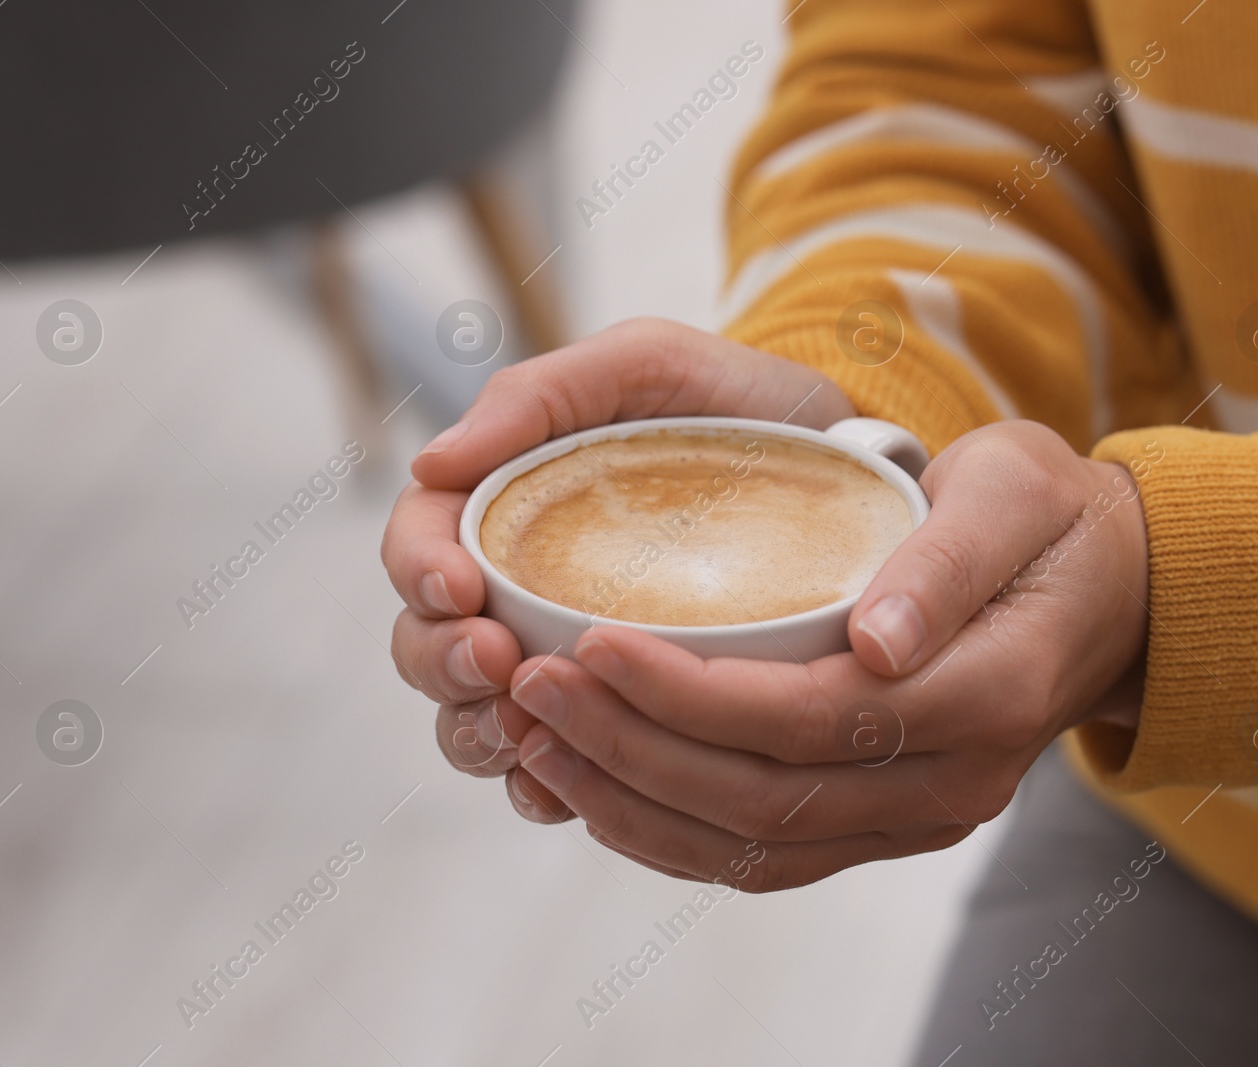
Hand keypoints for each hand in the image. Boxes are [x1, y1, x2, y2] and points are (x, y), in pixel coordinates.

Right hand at [380, 318, 853, 821]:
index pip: (418, 545)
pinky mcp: (617, 713)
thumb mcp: (644, 366)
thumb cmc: (732, 402)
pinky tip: (565, 784)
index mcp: (500, 505)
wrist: (839, 461)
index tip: (462, 590)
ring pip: (473, 718)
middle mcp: (513, 589)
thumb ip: (538, 396)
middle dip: (444, 661)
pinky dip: (544, 782)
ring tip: (525, 726)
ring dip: (481, 731)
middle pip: (426, 643)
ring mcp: (558, 657)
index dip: (419, 573)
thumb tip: (431, 463)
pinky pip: (557, 767)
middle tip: (497, 661)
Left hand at [505, 420, 1150, 890]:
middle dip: (632, 750)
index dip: (692, 695)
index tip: (593, 643)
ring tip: (536, 738)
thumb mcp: (1019, 492)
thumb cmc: (1052, 520)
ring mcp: (918, 818)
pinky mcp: (885, 824)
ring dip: (631, 803)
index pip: (814, 719)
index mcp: (985, 697)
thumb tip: (875, 643)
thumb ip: (948, 563)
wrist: (1113, 590)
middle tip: (532, 687)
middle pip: (766, 799)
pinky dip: (671, 832)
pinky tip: (597, 783)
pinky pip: (767, 856)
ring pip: (754, 848)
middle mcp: (952, 783)